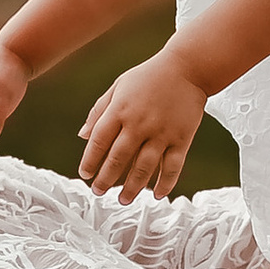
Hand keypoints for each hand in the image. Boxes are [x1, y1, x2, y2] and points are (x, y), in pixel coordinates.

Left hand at [78, 44, 206, 201]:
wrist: (187, 68)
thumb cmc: (148, 77)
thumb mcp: (119, 86)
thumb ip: (100, 111)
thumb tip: (82, 136)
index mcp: (121, 109)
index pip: (99, 140)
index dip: (90, 160)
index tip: (85, 174)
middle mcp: (139, 124)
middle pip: (119, 159)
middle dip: (106, 179)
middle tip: (98, 192)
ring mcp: (162, 133)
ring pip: (144, 168)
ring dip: (132, 187)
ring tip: (123, 200)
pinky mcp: (182, 139)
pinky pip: (173, 166)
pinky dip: (165, 183)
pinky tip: (156, 195)